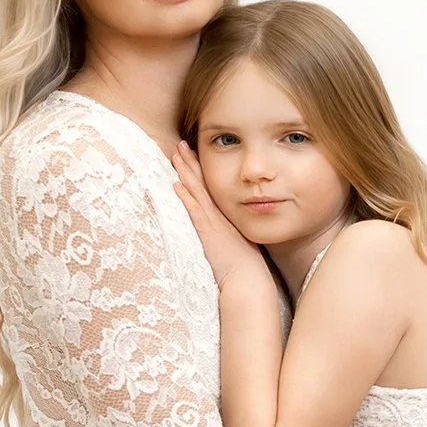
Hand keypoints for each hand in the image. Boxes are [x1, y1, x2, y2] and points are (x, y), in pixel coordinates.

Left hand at [170, 141, 267, 289]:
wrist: (249, 282)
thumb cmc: (246, 271)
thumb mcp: (240, 248)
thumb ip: (233, 237)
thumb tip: (228, 235)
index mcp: (229, 218)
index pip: (213, 189)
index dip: (202, 171)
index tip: (194, 155)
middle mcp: (222, 215)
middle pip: (205, 183)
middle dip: (192, 163)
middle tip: (182, 144)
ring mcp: (216, 223)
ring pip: (198, 191)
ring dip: (186, 172)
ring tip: (176, 154)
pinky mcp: (209, 233)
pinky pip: (195, 210)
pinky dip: (186, 197)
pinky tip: (176, 184)